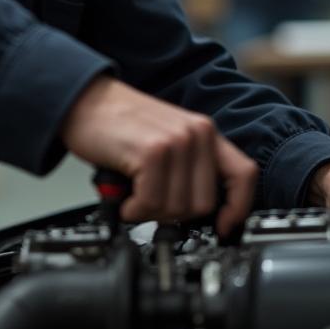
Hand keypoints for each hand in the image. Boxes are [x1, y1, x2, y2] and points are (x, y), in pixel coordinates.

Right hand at [61, 75, 257, 237]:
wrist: (85, 101)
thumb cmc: (121, 125)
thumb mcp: (168, 140)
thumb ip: (190, 168)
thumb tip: (204, 212)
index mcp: (205, 132)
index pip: (244, 175)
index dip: (238, 209)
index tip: (222, 227)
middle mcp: (197, 133)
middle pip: (205, 204)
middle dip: (174, 215)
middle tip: (150, 203)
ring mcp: (177, 141)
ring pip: (178, 208)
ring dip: (149, 212)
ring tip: (134, 195)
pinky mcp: (152, 151)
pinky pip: (152, 203)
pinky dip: (134, 209)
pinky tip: (124, 197)